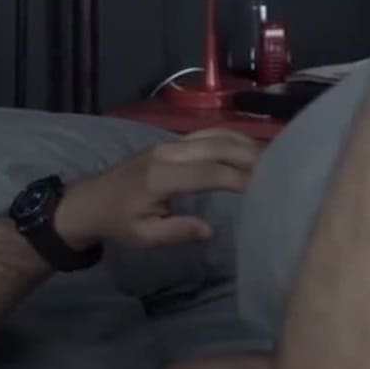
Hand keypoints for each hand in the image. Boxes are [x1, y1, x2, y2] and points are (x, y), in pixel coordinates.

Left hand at [54, 129, 261, 251]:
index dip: (240, 178)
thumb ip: (176, 232)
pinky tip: (251, 148)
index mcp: (161, 178)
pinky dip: (234, 137)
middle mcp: (168, 153)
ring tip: (272, 158)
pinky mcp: (173, 141)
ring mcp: (171, 143)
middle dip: (252, 156)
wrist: (89, 200)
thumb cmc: (118, 221)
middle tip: (280, 170)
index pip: (210, 172)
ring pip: (217, 133)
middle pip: (219, 145)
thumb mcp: (143, 236)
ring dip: (247, 143)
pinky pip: (210, 132)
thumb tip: (210, 229)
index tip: (265, 187)